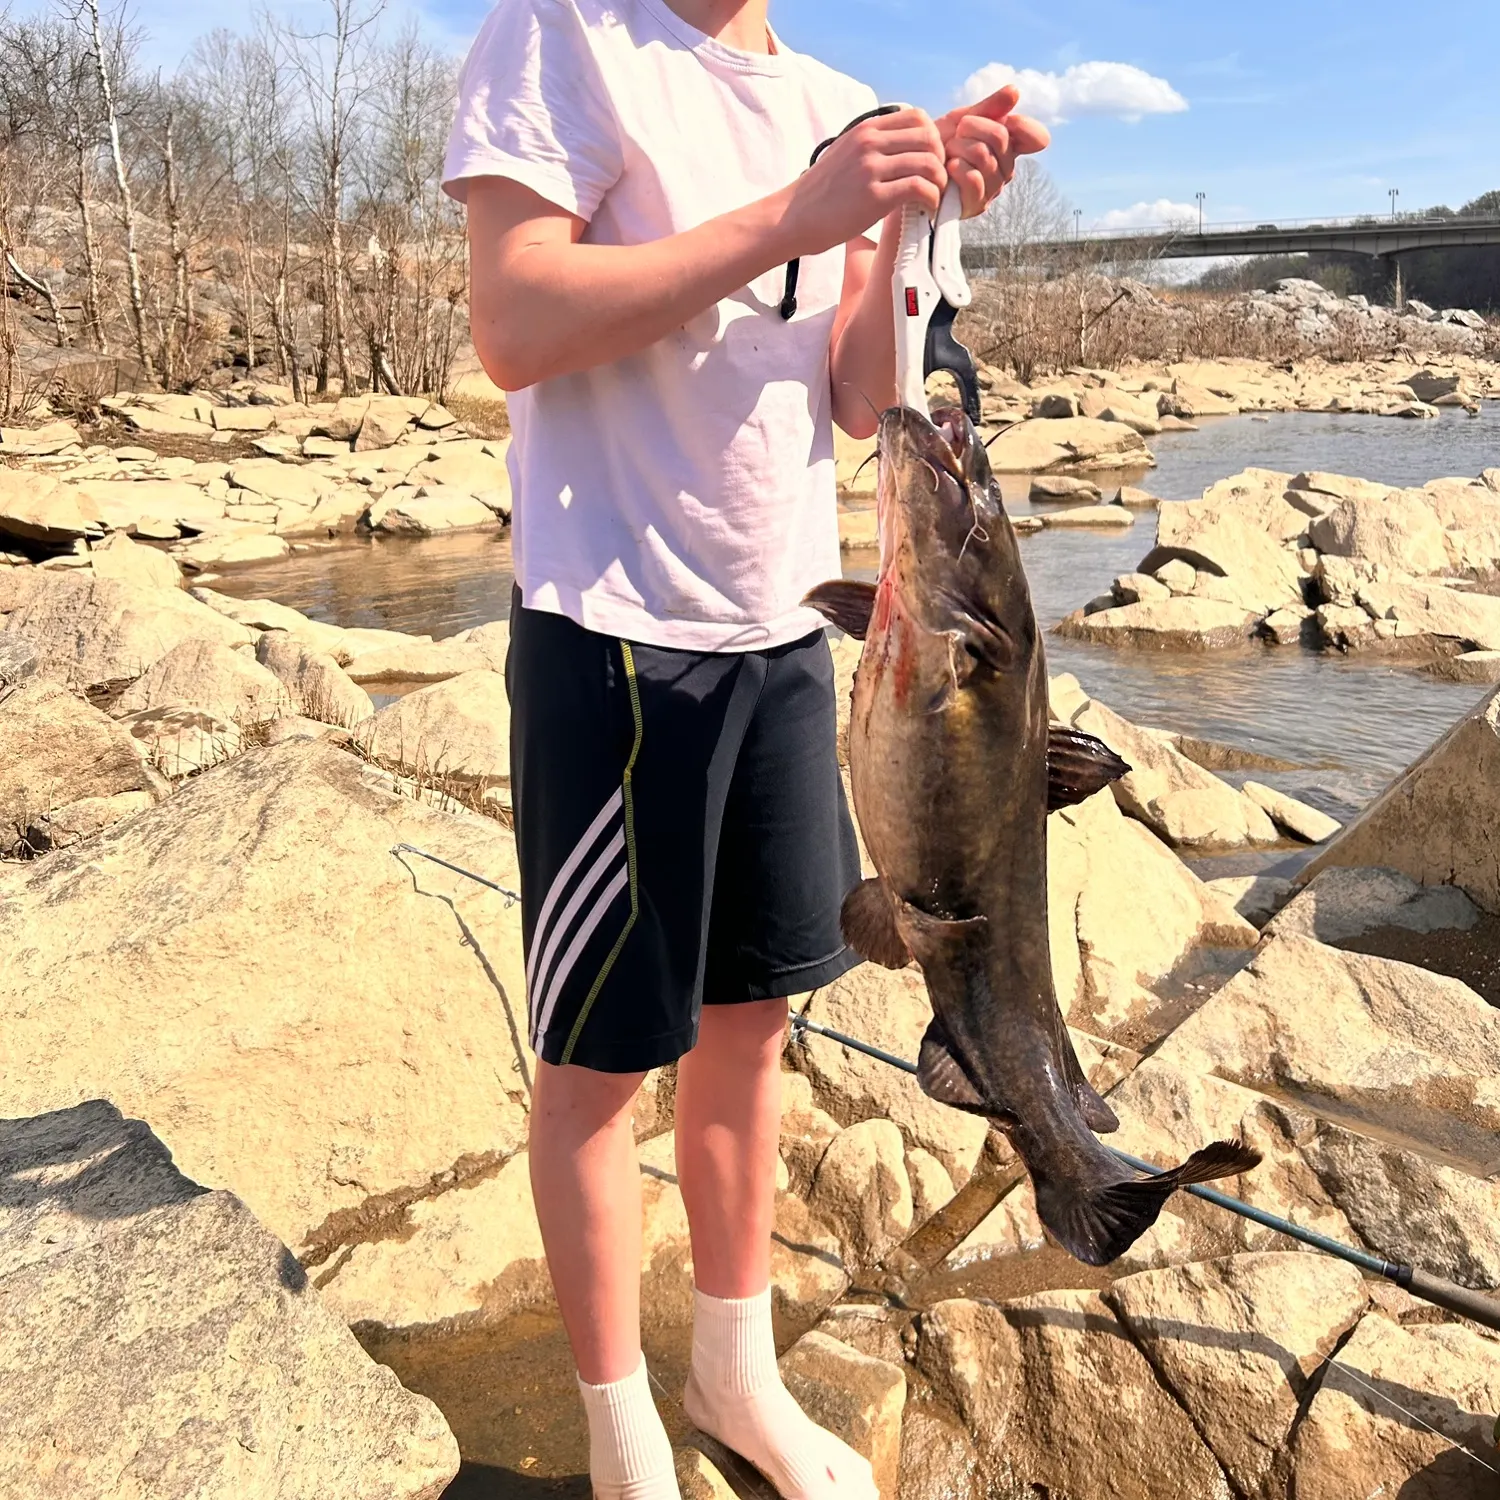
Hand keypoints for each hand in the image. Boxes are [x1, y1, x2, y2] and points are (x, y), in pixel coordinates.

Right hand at [782, 107, 945, 258]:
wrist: (794, 217)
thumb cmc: (821, 193)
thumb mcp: (846, 154)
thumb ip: (872, 145)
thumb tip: (901, 146)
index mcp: (866, 130)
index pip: (918, 117)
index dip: (933, 138)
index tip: (930, 160)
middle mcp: (870, 143)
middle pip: (930, 137)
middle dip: (941, 160)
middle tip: (936, 181)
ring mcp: (871, 168)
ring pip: (929, 162)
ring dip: (940, 182)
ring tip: (933, 198)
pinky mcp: (874, 197)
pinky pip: (920, 188)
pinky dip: (932, 199)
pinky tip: (926, 209)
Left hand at [934, 86, 1051, 217]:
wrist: (913, 167)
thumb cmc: (940, 145)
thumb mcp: (963, 119)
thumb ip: (990, 107)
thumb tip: (1014, 91)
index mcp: (1009, 147)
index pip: (1036, 137)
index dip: (1023, 125)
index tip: (1004, 120)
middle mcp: (1005, 169)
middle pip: (1001, 136)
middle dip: (972, 127)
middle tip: (958, 133)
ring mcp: (992, 189)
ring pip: (983, 155)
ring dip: (959, 147)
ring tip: (948, 151)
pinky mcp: (975, 205)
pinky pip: (973, 178)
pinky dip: (956, 168)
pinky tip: (947, 168)